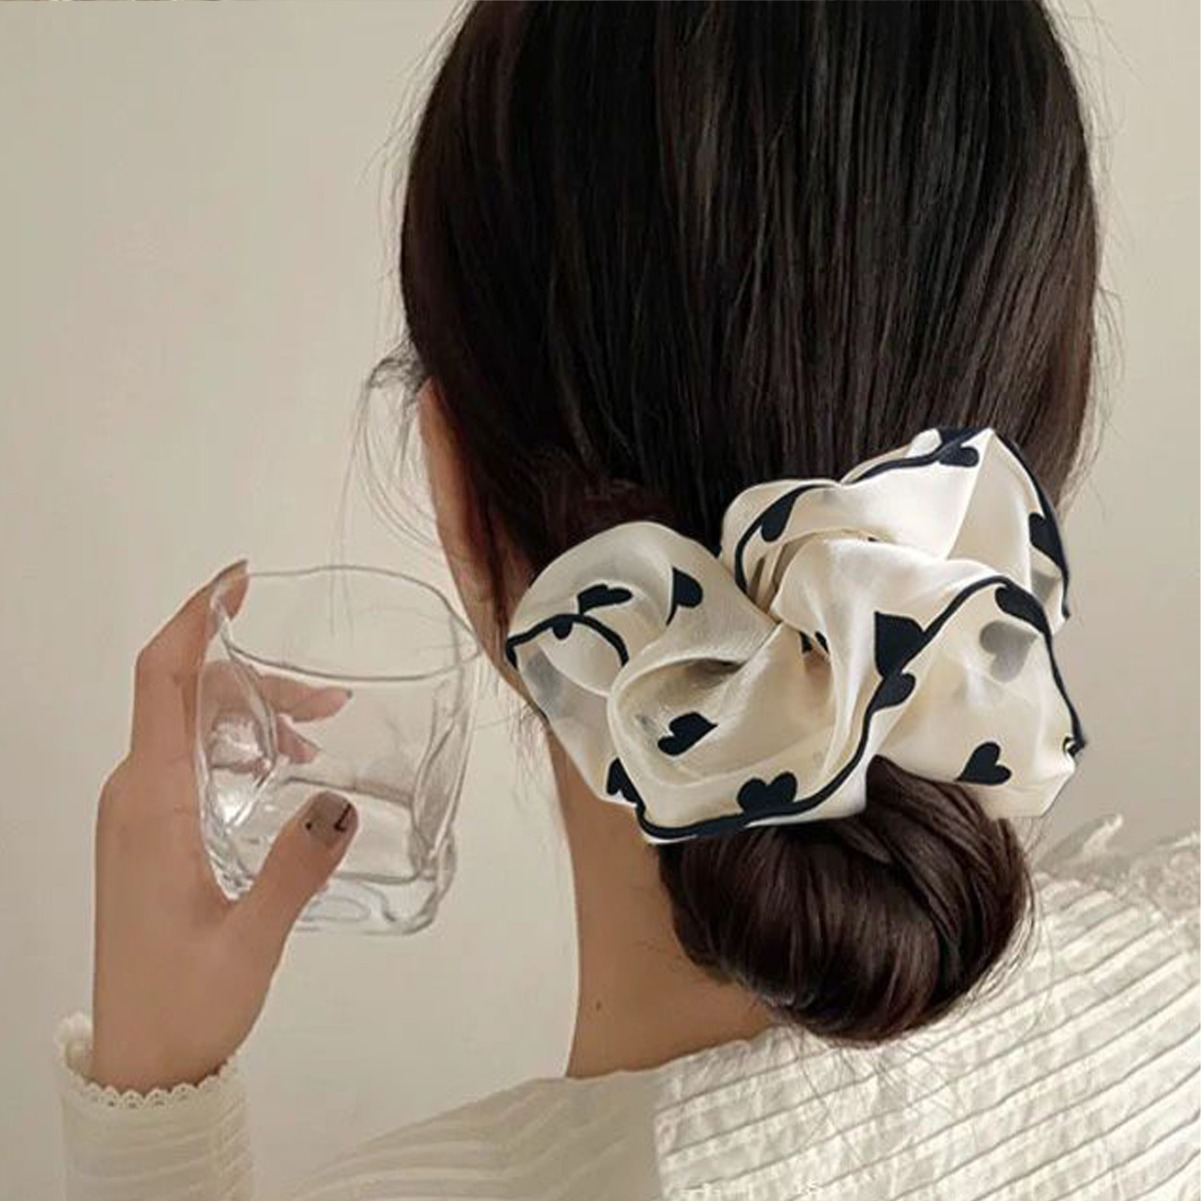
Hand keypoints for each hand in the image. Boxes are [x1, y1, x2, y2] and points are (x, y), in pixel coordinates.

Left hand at [89, 559, 358, 1092]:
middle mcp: (135, 794)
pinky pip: (188, 761)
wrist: (142, 1064)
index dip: (194, 619)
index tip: (238, 582)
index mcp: (150, 803)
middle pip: (186, 696)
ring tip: (322, 729)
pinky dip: (239, 745)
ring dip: (253, 713)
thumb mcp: (252, 937)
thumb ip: (296, 867)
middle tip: (330, 699)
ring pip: (190, 727)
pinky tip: (288, 770)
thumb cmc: (185, 1002)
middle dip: (256, 677)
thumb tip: (342, 801)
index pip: (159, 680)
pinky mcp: (148, 835)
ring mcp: (137, 814)